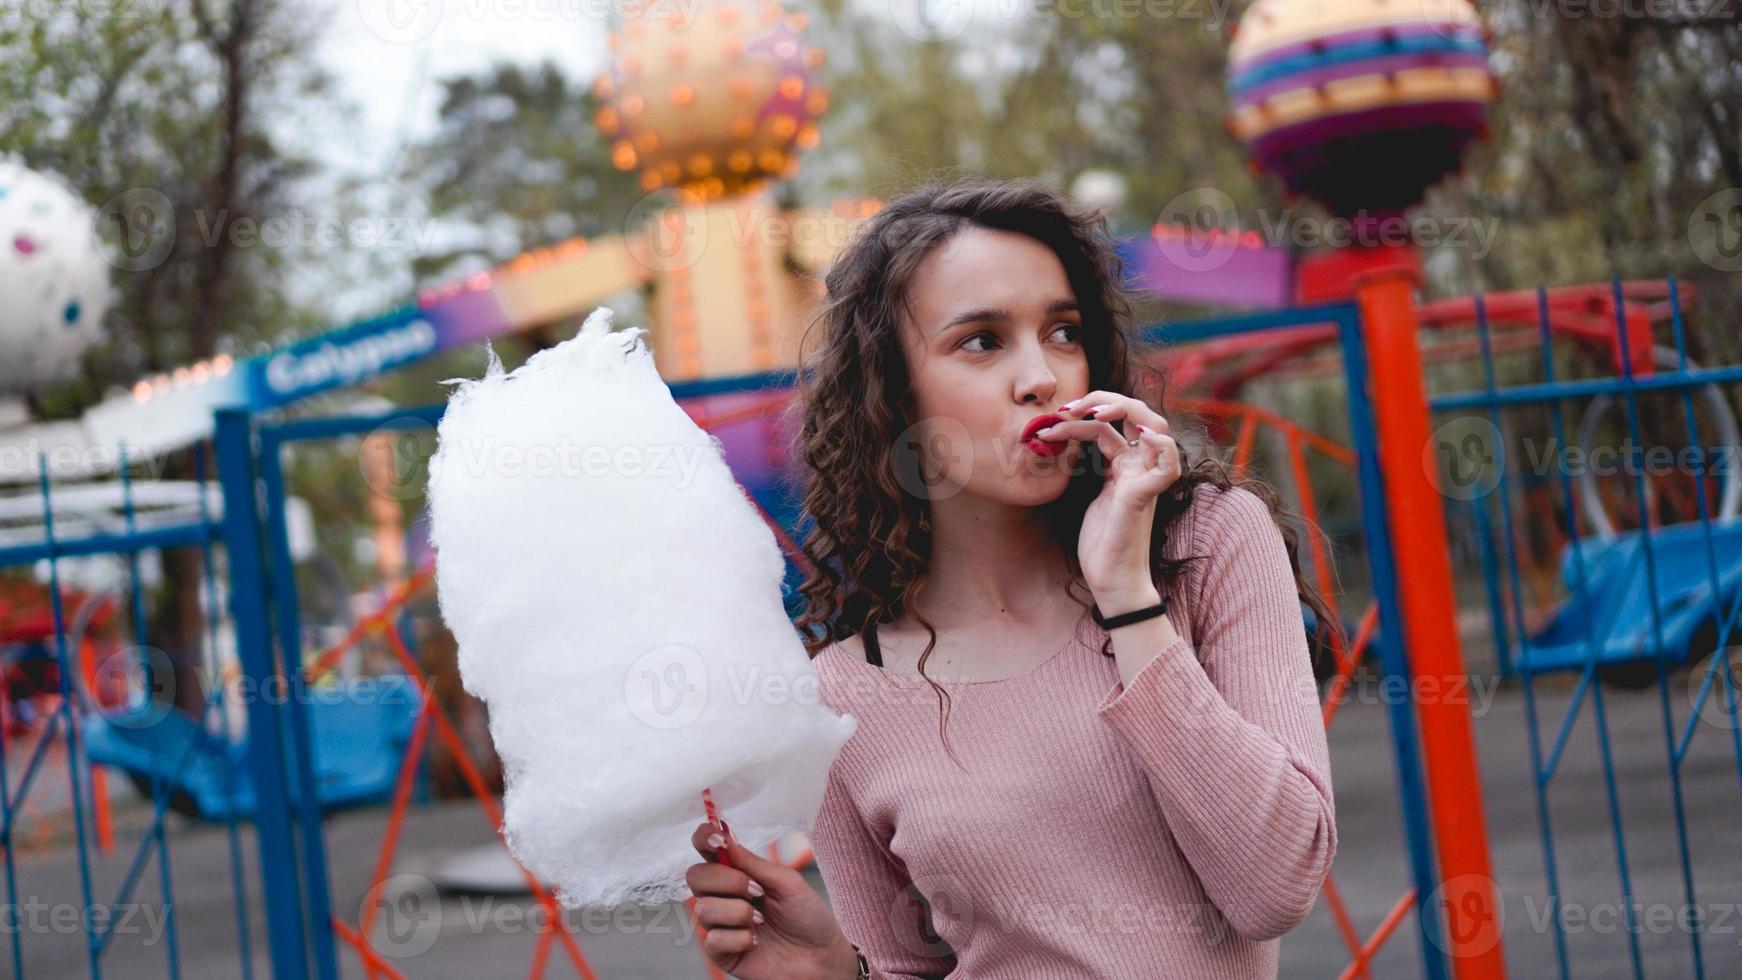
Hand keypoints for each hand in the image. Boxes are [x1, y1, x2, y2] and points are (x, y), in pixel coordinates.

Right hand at [686, 820, 861, 979]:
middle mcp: (723, 896)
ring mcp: (719, 924)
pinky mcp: (721, 952)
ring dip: (739, 913)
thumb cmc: (808, 918)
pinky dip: (739, 939)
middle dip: (726, 880)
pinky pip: (712, 939)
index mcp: (738, 873)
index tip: (717, 838)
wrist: (820, 958)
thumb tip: (727, 842)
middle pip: (696, 876)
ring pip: (704, 908)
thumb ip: (755, 864)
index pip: (707, 850)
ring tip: (762, 921)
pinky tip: (756, 942)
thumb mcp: (788, 883)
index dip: (704, 838)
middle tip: (757, 891)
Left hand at [1035, 390, 1182, 596]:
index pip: (1116, 420)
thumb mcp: (1094, 494)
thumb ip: (1094, 468)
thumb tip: (1071, 443)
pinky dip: (1160, 445)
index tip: (1058, 414)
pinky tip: (1138, 435)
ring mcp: (1144, 480)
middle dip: (1104, 399)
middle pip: (1138, 412)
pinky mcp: (1143, 497)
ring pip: (1151, 426)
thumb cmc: (1103, 541)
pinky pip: (1166, 464)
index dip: (1090, 408)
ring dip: (1117, 409)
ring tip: (1082, 412)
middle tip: (1070, 406)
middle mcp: (1139, 467)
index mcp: (1125, 465)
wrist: (1111, 580)